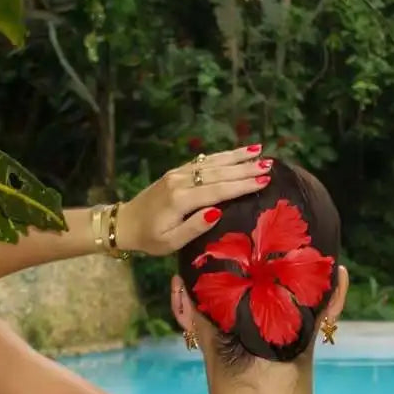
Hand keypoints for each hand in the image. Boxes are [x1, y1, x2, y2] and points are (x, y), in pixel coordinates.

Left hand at [118, 146, 270, 256]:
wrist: (124, 223)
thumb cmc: (149, 239)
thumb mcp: (170, 242)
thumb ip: (194, 227)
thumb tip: (217, 212)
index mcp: (180, 199)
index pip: (218, 190)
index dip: (242, 185)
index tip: (264, 180)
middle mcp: (180, 181)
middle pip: (218, 172)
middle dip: (245, 168)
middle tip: (269, 164)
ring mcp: (178, 174)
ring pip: (212, 162)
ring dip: (236, 156)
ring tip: (259, 151)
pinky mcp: (176, 172)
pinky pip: (203, 162)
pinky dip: (222, 156)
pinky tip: (236, 153)